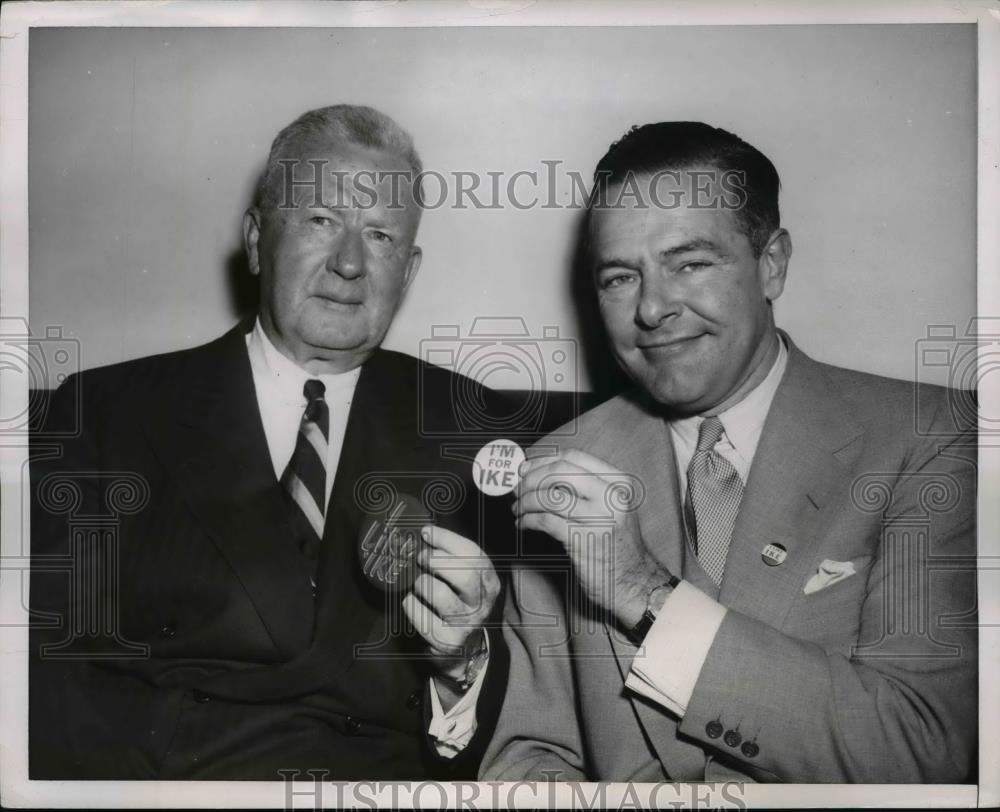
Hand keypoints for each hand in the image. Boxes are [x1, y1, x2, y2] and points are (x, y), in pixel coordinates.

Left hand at [402, 525, 498, 683]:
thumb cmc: (460, 605)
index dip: (447, 539)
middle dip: (436, 561)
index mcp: (488, 582)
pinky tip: (411, 602)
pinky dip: (411, 605)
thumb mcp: (467, 581)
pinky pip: (423, 618)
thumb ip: (453, 559)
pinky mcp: (447, 641)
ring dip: (422, 584)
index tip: (426, 532)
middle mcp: (481, 603)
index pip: (473, 554)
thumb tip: (425, 534)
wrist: (465, 650)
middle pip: (464, 575)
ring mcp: (466, 624)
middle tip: (421, 558)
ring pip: (442, 595)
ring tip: (417, 583)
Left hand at [512, 448, 667, 627]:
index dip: (543, 461)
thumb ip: (584, 488)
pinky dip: (527, 520)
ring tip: (517, 510)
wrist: (634, 582)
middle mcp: (611, 496)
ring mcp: (599, 518)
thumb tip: (539, 473)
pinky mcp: (583, 541)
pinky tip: (522, 525)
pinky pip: (545, 521)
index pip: (573, 457)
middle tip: (516, 490)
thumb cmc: (615, 543)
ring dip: (525, 501)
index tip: (525, 470)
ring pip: (549, 497)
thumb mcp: (611, 507)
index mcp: (618, 482)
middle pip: (559, 471)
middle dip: (531, 479)